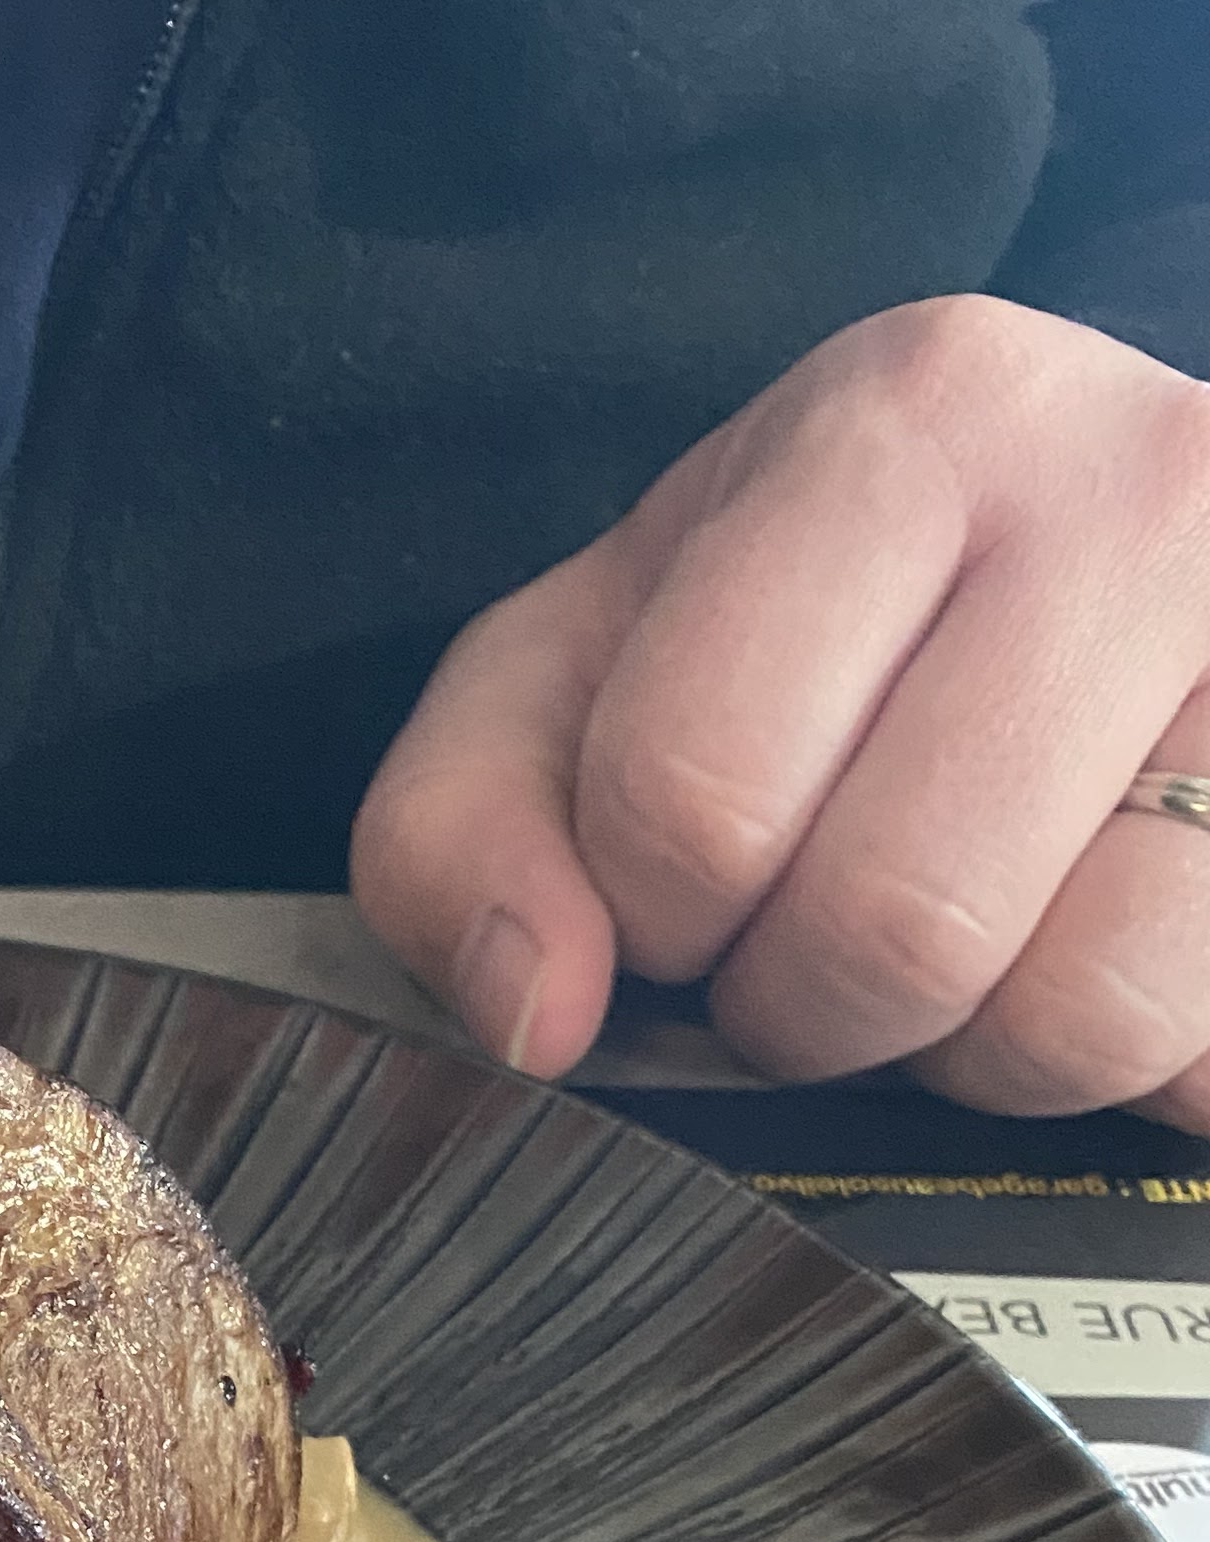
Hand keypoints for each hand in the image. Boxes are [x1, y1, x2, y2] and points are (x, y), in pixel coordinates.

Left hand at [350, 296, 1209, 1126]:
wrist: (1105, 571)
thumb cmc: (804, 637)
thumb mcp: (578, 683)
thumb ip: (458, 833)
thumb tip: (532, 1013)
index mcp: (914, 420)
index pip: (696, 793)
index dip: (660, 913)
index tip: (693, 887)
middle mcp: (1139, 487)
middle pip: (893, 926)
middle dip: (811, 1007)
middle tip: (822, 943)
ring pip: (1079, 1011)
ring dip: (979, 1052)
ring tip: (975, 942)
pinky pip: (1202, 1056)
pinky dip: (1125, 1068)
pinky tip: (1093, 951)